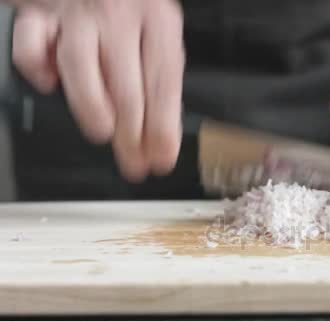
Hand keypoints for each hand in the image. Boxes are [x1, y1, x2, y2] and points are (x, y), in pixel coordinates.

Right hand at [12, 0, 184, 181]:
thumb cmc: (132, 7)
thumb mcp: (159, 32)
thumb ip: (160, 78)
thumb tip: (163, 136)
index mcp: (157, 20)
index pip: (163, 82)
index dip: (162, 126)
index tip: (162, 156)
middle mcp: (118, 15)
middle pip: (125, 81)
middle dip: (131, 132)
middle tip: (134, 160)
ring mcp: (77, 13)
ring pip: (80, 63)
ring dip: (91, 105)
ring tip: (102, 134)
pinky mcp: (40, 12)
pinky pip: (31, 41)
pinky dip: (36, 65)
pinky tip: (48, 85)